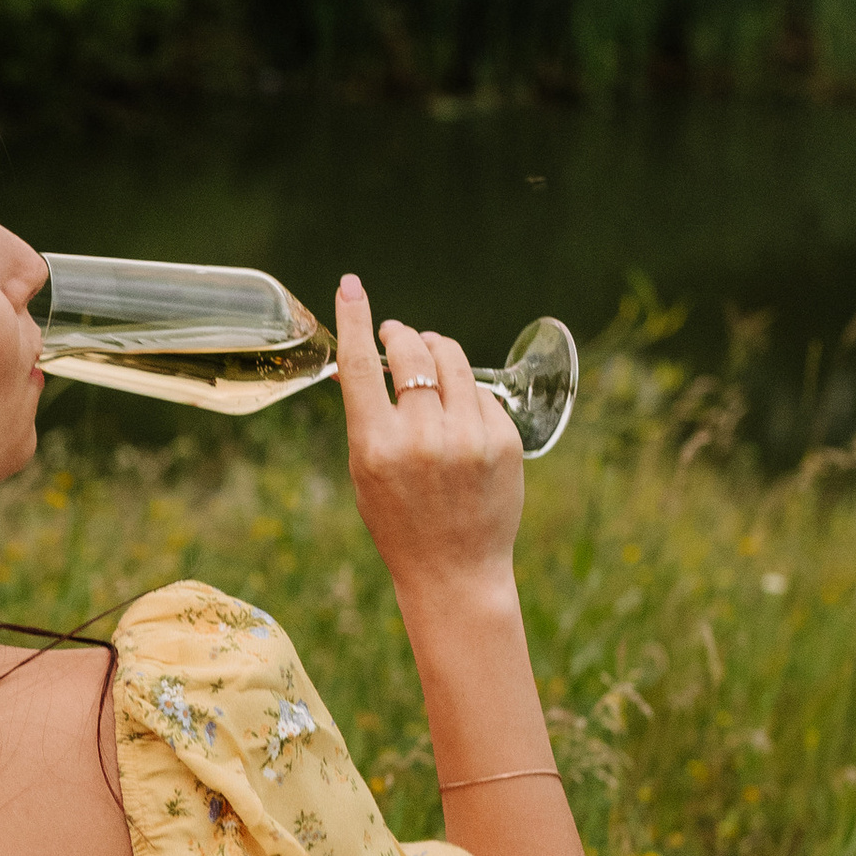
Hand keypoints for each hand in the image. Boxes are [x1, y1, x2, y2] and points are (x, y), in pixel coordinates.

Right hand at [332, 275, 522, 610]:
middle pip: (412, 351)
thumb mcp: (366, 472)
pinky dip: (465, 392)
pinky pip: (481, 392)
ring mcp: (468, 437)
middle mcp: (423, 437)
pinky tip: (459, 416)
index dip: (356, 318)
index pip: (362, 364)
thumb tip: (356, 363)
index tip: (351, 285)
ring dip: (435, 349)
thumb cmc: (400, 521)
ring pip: (451, 359)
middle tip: (396, 335)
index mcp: (377, 446)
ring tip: (428, 358)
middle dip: (401, 334)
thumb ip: (365, 416)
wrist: (455, 570)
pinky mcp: (504, 440)